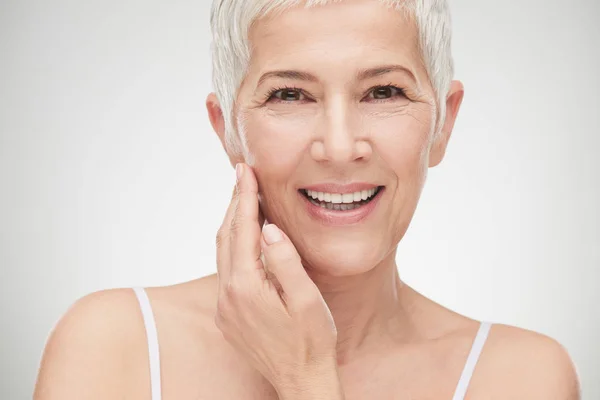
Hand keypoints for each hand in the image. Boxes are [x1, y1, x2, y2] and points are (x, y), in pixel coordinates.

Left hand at [214, 163, 339, 393]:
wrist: (301, 380)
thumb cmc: (312, 342)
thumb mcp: (307, 301)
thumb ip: (286, 262)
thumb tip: (269, 228)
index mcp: (246, 288)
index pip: (242, 230)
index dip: (244, 197)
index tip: (245, 170)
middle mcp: (227, 296)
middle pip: (226, 237)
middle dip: (234, 203)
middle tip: (242, 175)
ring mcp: (225, 306)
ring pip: (222, 252)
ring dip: (232, 223)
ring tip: (243, 198)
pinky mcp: (227, 314)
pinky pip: (225, 270)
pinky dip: (233, 245)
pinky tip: (244, 237)